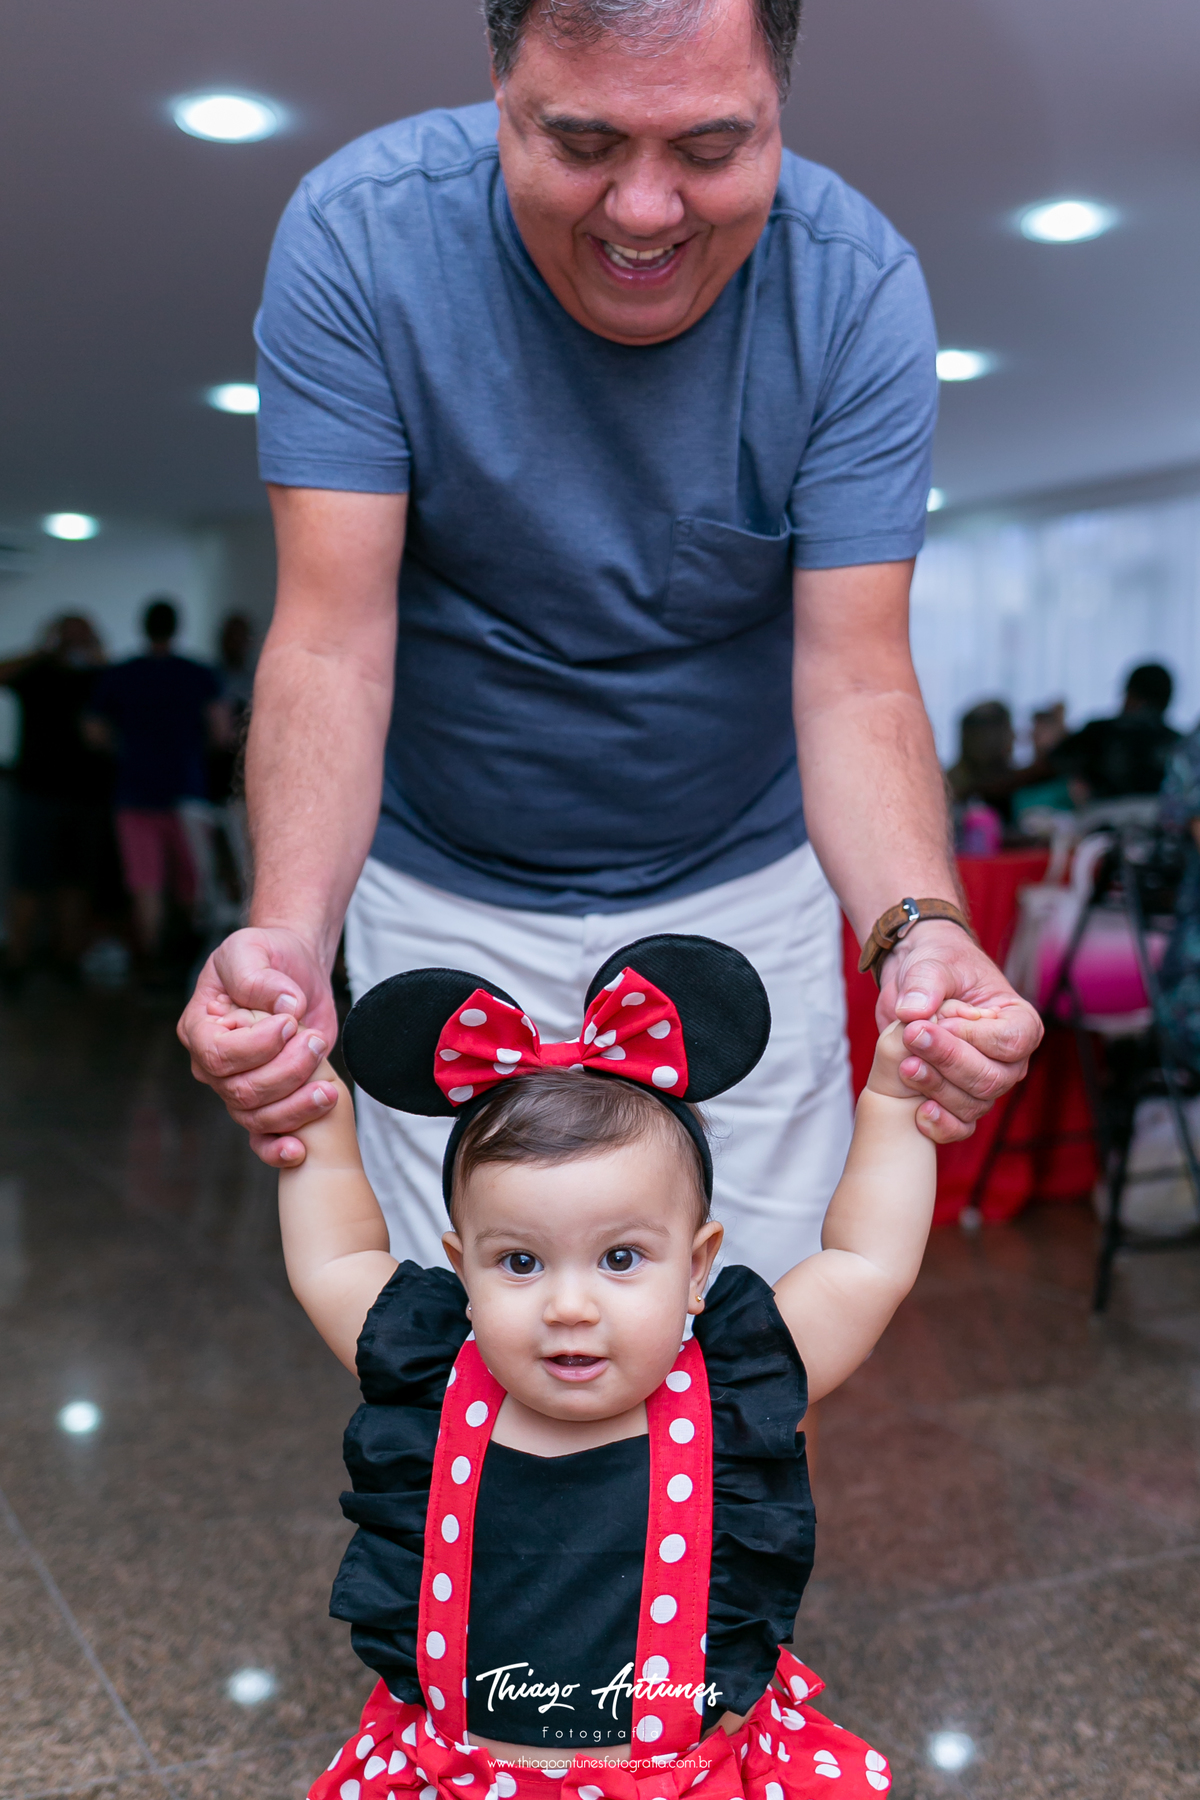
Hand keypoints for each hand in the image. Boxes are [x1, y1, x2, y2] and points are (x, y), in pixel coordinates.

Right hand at [177, 927, 340, 1166]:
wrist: (293, 970)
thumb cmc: (266, 955)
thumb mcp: (254, 949)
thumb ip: (259, 976)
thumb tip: (284, 1007)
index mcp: (200, 1029)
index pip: (219, 1056)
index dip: (258, 1047)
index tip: (290, 1022)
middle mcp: (214, 1065)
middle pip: (243, 1091)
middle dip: (287, 1072)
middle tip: (314, 1039)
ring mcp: (239, 1086)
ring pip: (258, 1117)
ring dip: (297, 1106)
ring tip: (328, 1086)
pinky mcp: (269, 1099)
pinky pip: (263, 1136)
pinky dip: (278, 1149)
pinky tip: (300, 1150)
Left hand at [876, 920, 1042, 1143]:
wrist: (912, 981)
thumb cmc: (936, 964)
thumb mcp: (932, 963)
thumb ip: (926, 984)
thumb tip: (913, 1011)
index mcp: (1019, 1021)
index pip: (1011, 1041)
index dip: (974, 1037)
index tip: (941, 1020)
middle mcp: (1008, 1059)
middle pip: (992, 1078)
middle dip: (949, 1061)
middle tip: (913, 1037)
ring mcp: (984, 1083)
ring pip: (973, 1104)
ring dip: (937, 1088)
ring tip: (905, 1065)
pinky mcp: (957, 1100)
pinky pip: (959, 1126)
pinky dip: (940, 1125)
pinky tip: (918, 1112)